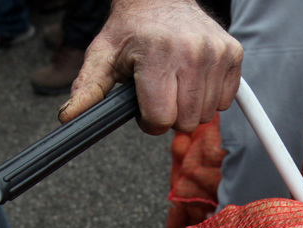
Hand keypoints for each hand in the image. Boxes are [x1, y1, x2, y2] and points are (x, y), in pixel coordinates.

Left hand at [60, 0, 242, 134]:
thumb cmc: (131, 30)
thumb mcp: (102, 55)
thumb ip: (88, 89)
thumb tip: (69, 116)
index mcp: (157, 55)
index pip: (160, 119)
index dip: (148, 120)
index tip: (144, 105)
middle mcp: (191, 52)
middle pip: (186, 122)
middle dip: (170, 116)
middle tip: (160, 93)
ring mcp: (216, 53)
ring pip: (206, 115)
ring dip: (190, 107)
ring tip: (175, 83)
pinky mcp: (233, 53)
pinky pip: (225, 100)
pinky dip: (210, 97)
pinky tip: (193, 79)